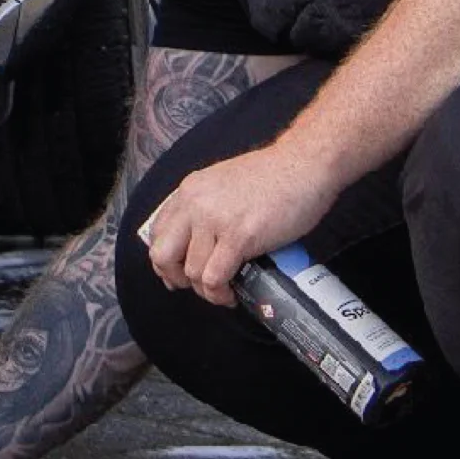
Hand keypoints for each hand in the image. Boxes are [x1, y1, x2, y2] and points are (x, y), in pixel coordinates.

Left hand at [141, 143, 336, 305]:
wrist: (302, 165)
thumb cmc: (272, 178)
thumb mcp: (222, 184)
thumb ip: (205, 207)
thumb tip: (196, 244)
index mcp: (189, 190)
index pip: (157, 232)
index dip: (165, 260)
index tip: (180, 274)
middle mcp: (194, 203)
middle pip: (162, 254)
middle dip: (176, 278)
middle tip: (199, 286)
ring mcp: (214, 219)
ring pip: (191, 272)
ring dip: (207, 291)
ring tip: (225, 290)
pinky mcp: (238, 236)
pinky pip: (214, 278)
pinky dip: (221, 293)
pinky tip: (234, 292)